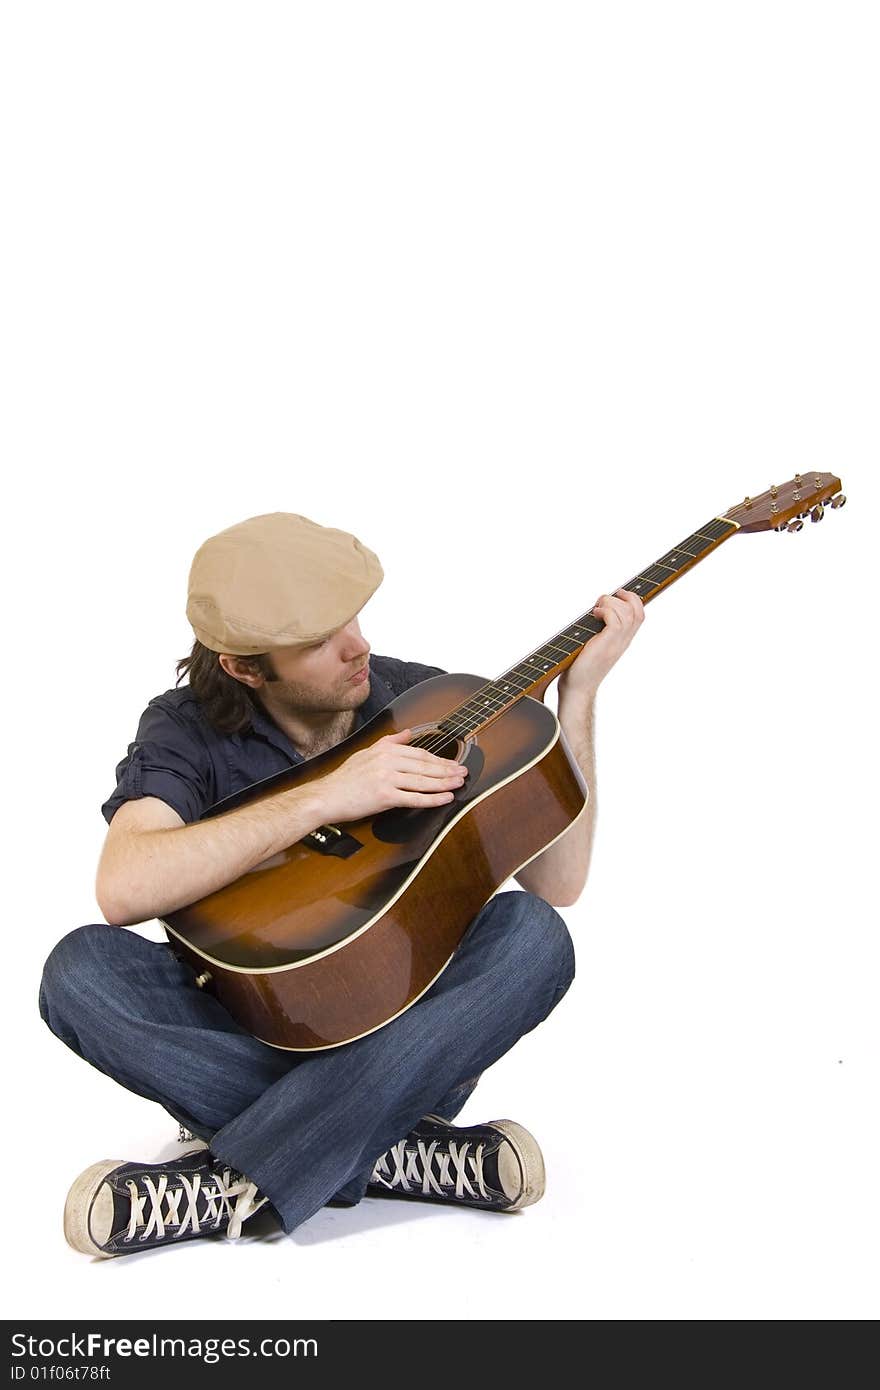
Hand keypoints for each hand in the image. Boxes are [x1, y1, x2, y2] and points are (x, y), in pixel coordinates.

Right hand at [315, 728, 467, 823]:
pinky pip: (414, 798)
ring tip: (459, 783)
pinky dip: (433, 799)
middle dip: (447, 769)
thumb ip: (389, 741)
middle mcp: (387, 761)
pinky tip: (445, 798)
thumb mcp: (366, 752)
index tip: (453, 762)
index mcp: (385, 750)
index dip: (440, 759)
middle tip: (463, 772)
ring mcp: (387, 778)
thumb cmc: (344, 779)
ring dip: (445, 782)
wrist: (327, 797)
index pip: (419, 753)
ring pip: (423, 781)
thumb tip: (408, 733)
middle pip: (425, 766)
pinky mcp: (385, 796)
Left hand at [558, 588, 644, 700]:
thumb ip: (598, 630)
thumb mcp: (593, 644)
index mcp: (622, 640)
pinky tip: (593, 616)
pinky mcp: (606, 645)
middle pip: (638, 611)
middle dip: (624, 596)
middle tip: (603, 601)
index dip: (634, 599)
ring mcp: (616, 644)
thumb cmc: (580, 668)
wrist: (577, 689)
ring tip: (595, 610)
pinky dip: (605, 611)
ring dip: (610, 603)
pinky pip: (615, 620)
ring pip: (627, 613)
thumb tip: (592, 611)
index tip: (619, 592)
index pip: (640, 615)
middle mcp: (623, 641)